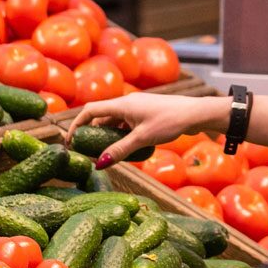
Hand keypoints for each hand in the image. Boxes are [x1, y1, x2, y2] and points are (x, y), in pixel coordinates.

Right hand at [65, 93, 228, 166]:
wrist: (196, 114)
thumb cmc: (170, 122)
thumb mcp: (142, 139)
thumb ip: (119, 151)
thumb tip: (98, 164)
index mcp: (122, 104)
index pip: (90, 110)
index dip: (76, 124)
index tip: (70, 141)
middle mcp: (126, 104)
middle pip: (100, 117)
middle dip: (91, 134)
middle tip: (87, 152)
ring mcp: (136, 109)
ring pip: (114, 122)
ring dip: (107, 137)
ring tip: (106, 154)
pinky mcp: (145, 114)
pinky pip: (126, 125)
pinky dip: (121, 135)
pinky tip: (126, 149)